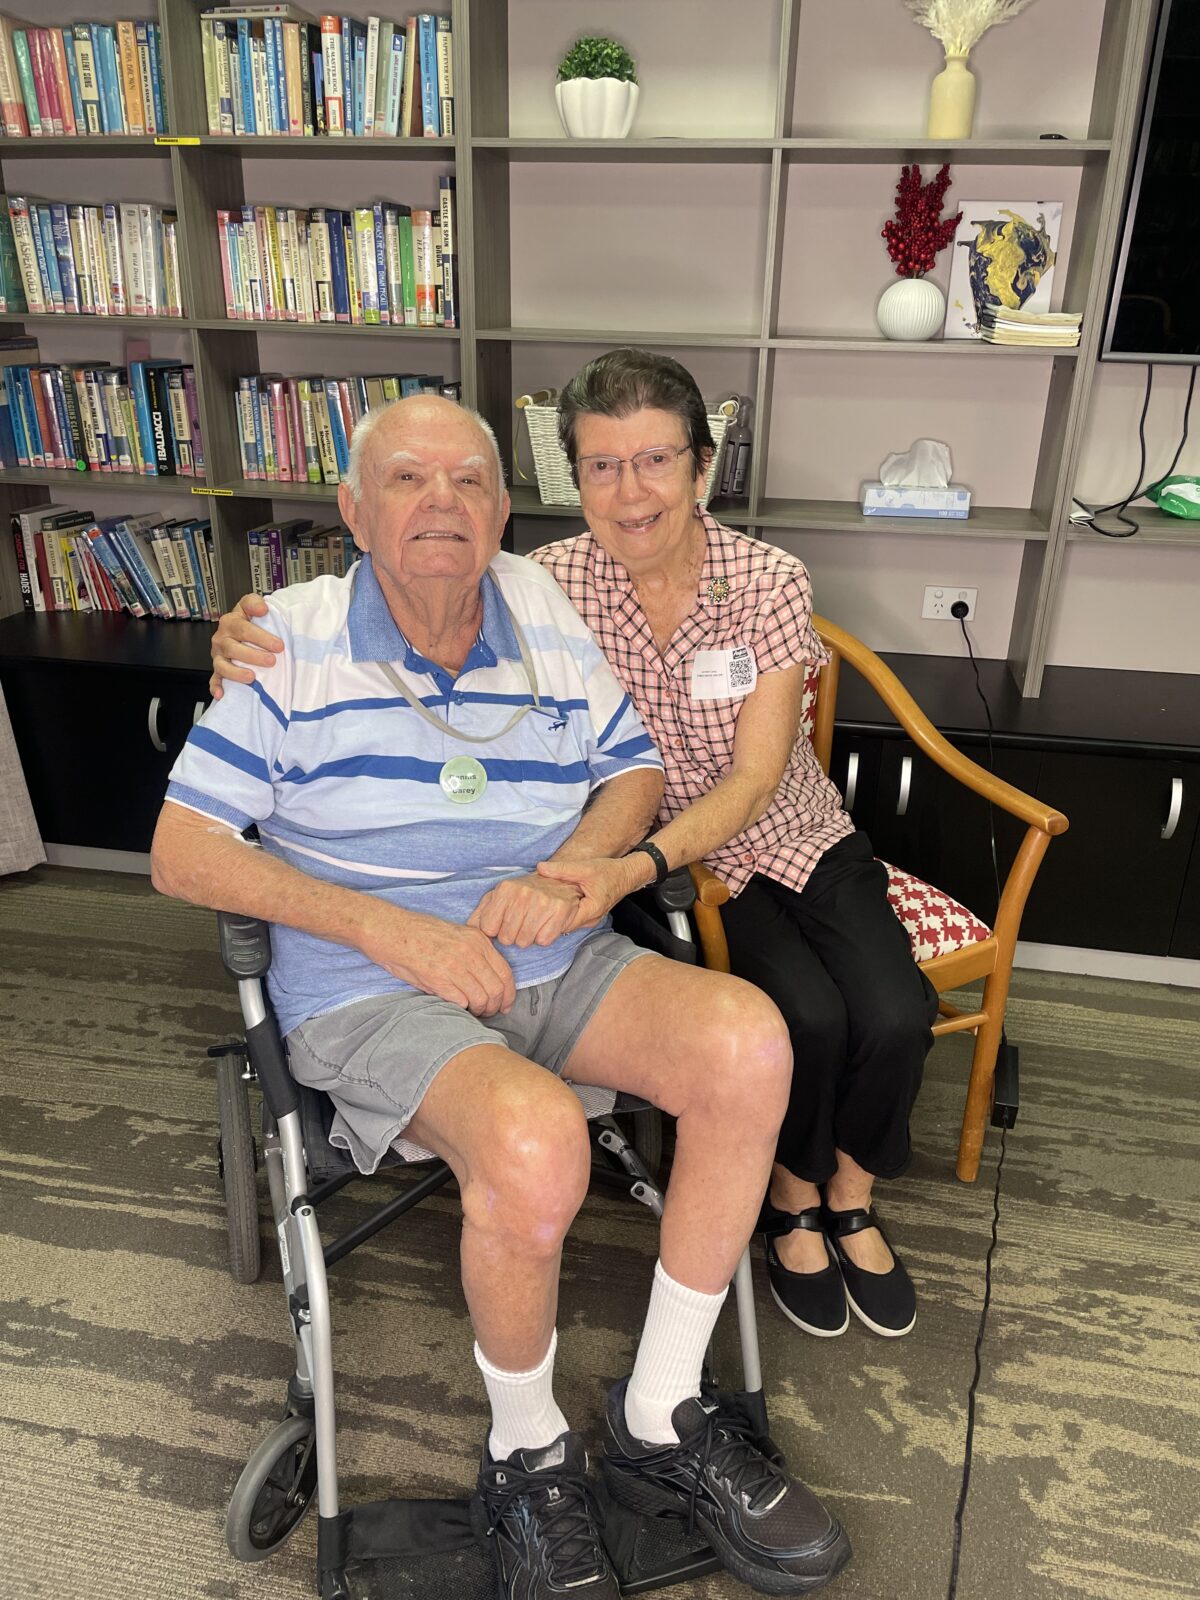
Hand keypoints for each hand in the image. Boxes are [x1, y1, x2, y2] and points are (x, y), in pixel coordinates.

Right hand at [209, 593, 283, 699]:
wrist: (238, 630)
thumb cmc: (248, 621)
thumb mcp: (249, 606)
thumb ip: (254, 603)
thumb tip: (262, 608)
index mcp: (230, 622)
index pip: (243, 628)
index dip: (260, 637)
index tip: (278, 645)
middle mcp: (222, 639)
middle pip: (233, 648)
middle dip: (253, 656)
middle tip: (271, 661)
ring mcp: (218, 656)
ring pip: (223, 665)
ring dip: (236, 672)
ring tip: (251, 677)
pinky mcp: (217, 670)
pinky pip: (214, 680)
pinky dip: (216, 687)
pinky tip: (222, 694)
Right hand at [362, 903, 515, 1016]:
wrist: (390, 929)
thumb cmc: (419, 934)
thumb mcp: (456, 935)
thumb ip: (475, 953)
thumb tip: (489, 980)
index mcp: (478, 940)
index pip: (506, 973)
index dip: (509, 994)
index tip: (505, 1005)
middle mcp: (470, 952)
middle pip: (497, 990)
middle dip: (495, 1007)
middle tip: (488, 1013)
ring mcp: (455, 966)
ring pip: (481, 999)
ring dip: (478, 1011)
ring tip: (471, 1012)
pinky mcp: (438, 979)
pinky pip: (461, 1002)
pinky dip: (462, 1009)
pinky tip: (456, 1007)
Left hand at [467, 873, 581, 947]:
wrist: (558, 882)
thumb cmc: (524, 894)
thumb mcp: (498, 897)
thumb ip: (480, 914)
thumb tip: (468, 929)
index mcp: (505, 889)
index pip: (489, 929)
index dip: (496, 931)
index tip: (503, 924)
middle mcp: (523, 893)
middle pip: (507, 938)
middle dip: (512, 936)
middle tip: (521, 924)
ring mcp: (543, 901)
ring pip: (524, 942)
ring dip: (528, 938)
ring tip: (532, 923)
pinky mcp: (559, 910)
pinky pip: (543, 941)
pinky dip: (544, 937)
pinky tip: (544, 924)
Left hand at [535, 854, 650, 931]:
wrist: (626, 875)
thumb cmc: (609, 872)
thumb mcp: (584, 867)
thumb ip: (562, 869)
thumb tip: (540, 868)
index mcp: (591, 910)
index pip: (563, 923)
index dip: (547, 918)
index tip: (534, 910)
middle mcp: (591, 919)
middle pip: (563, 927)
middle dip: (548, 919)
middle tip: (532, 910)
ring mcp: (590, 920)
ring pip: (566, 924)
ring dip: (554, 917)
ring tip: (540, 908)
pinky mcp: (588, 916)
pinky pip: (571, 919)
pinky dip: (561, 914)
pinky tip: (552, 906)